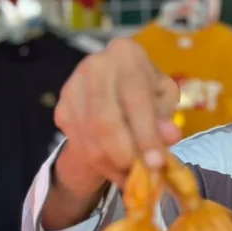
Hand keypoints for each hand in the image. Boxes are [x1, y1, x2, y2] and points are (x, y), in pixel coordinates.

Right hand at [54, 38, 180, 190]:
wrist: (113, 85)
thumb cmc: (146, 90)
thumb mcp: (164, 98)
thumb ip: (166, 116)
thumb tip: (170, 137)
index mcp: (126, 54)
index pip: (135, 98)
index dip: (146, 134)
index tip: (157, 163)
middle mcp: (94, 66)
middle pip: (104, 121)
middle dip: (125, 155)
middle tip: (143, 175)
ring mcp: (72, 88)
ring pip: (90, 140)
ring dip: (113, 166)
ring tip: (134, 176)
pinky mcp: (61, 110)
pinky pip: (80, 146)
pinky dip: (101, 166)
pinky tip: (118, 169)